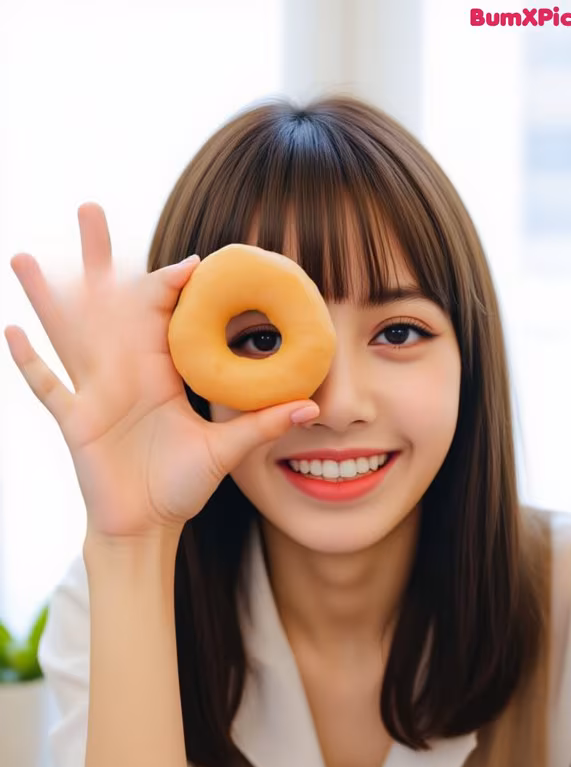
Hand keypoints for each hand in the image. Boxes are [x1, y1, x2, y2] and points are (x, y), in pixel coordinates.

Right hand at [4, 203, 318, 539]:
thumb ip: (261, 425)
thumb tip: (311, 407)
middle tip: (90, 208)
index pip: (162, 313)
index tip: (193, 264)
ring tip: (24, 256)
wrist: (147, 525)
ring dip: (48, 296)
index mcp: (160, 372)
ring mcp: (95, 394)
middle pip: (108, 302)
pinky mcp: (75, 422)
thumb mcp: (224, 450)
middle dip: (99, 257)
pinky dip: (30, 363)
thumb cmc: (181, 486)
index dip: (173, 285)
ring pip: (68, 333)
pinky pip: (48, 388)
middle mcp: (124, 373)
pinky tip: (13, 331)